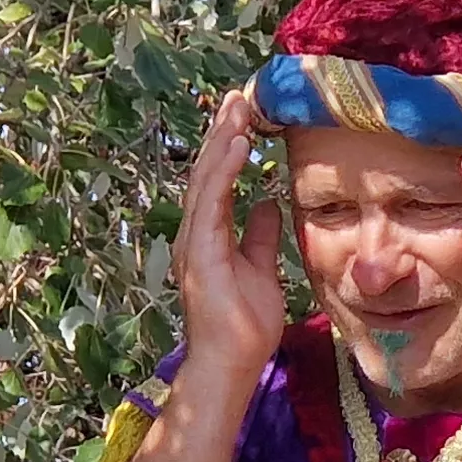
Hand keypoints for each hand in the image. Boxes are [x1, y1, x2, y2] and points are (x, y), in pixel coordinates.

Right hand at [174, 88, 288, 375]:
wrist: (232, 365)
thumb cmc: (245, 327)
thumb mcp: (262, 269)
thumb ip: (260, 236)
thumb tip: (267, 203)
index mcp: (209, 237)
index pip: (218, 182)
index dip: (228, 148)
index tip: (243, 115)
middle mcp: (196, 235)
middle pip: (207, 174)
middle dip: (221, 133)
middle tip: (237, 96)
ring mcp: (194, 243)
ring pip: (205, 181)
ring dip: (221, 142)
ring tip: (236, 108)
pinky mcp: (200, 253)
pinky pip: (211, 202)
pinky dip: (223, 170)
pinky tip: (236, 143)